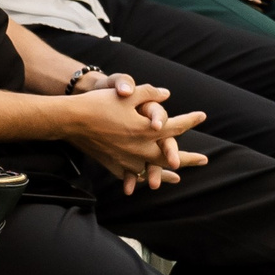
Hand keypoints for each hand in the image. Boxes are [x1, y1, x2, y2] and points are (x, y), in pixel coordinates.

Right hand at [58, 80, 207, 191]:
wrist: (70, 120)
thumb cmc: (99, 104)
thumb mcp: (127, 94)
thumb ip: (149, 93)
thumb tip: (166, 94)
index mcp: (147, 130)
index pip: (176, 126)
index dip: (191, 120)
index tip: (202, 116)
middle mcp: (141, 148)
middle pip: (169, 156)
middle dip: (188, 158)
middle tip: (204, 160)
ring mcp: (127, 159)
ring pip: (152, 170)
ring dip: (166, 173)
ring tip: (176, 177)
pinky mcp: (112, 164)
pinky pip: (131, 175)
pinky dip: (140, 177)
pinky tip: (142, 180)